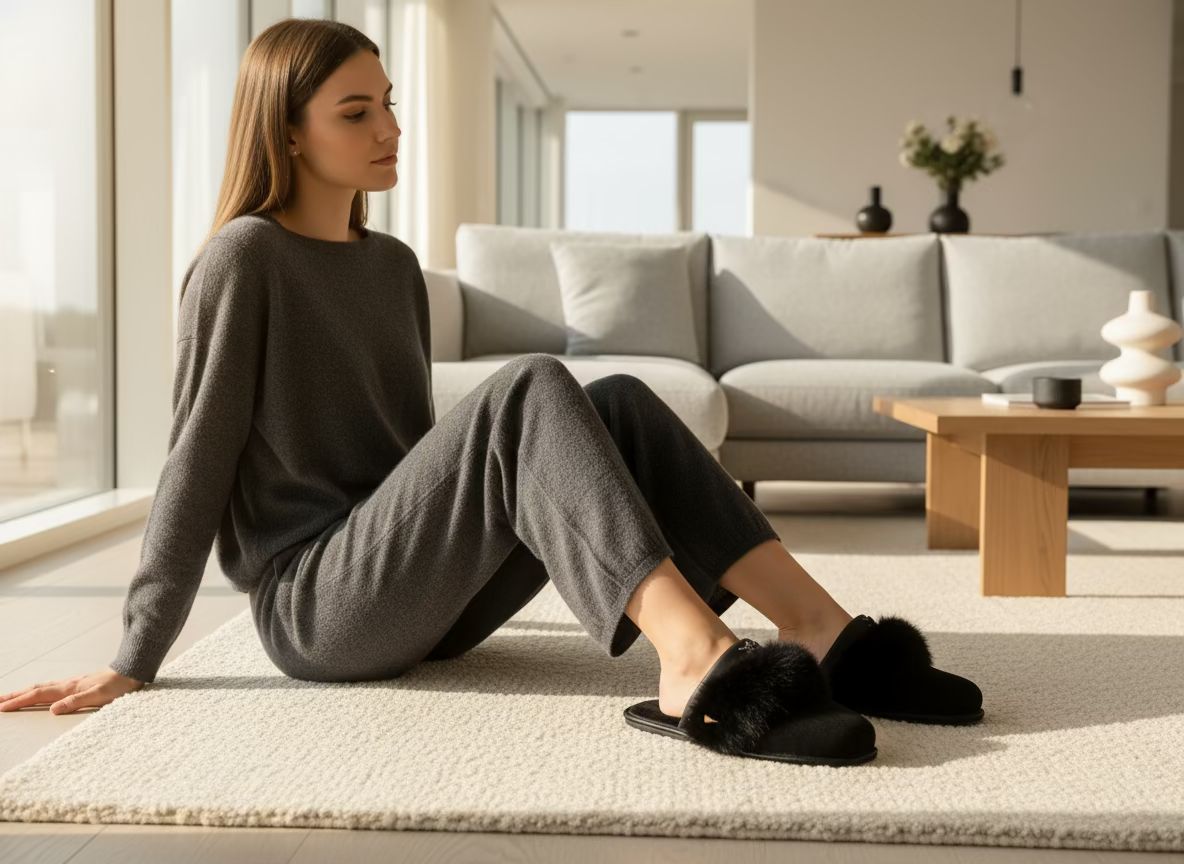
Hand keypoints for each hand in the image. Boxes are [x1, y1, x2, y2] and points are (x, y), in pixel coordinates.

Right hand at [0, 668, 144, 714]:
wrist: (132, 671)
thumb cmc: (119, 685)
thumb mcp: (100, 696)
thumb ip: (77, 702)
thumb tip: (52, 710)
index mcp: (69, 688)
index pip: (38, 695)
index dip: (19, 701)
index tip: (1, 707)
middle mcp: (68, 684)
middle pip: (36, 689)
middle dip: (15, 696)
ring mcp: (72, 683)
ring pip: (43, 688)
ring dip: (25, 692)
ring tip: (11, 697)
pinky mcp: (78, 684)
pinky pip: (52, 688)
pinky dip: (39, 691)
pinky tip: (40, 694)